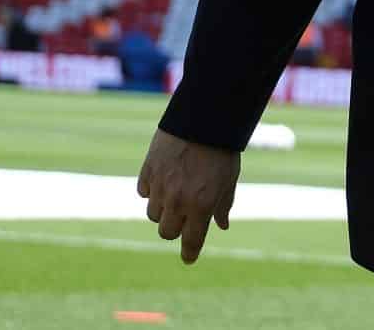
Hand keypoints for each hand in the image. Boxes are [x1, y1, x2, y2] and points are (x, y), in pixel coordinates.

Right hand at [137, 127, 240, 263]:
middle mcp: (178, 200)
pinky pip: (144, 192)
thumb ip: (222, 205)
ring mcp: (160, 186)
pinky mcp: (148, 170)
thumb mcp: (229, 179)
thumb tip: (222, 226)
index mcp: (201, 206)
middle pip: (166, 232)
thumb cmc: (222, 149)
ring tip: (175, 193)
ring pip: (153, 214)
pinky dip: (152, 190)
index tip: (189, 258)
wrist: (204, 117)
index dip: (190, 253)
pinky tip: (163, 178)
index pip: (191, 241)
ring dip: (162, 209)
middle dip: (175, 228)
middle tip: (183, 217)